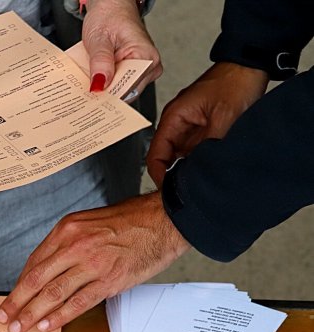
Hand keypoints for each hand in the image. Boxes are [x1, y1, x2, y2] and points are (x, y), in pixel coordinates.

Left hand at [0, 192, 189, 331]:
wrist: (162, 221)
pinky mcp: (109, 281)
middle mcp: (75, 246)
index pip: (34, 263)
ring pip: (53, 293)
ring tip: (19, 328)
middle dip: (16, 303)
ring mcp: (92, 264)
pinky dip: (59, 317)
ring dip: (32, 314)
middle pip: (36, 280)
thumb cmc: (128, 222)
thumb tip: (47, 271)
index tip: (10, 300)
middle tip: (4, 319)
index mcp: (66, 230)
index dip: (19, 286)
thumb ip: (66, 245)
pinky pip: (78, 303)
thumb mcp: (87, 223)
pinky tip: (46, 326)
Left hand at [82, 0, 161, 94]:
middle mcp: (149, 65)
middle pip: (125, 91)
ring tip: (90, 83)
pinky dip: (105, 83)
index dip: (110, 97)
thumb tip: (99, 85)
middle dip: (105, 93)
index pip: (129, 88)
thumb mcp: (99, 39)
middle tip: (86, 94)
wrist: (112, 5)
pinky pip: (119, 83)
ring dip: (104, 88)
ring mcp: (143, 70)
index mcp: (146, 57)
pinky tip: (95, 79)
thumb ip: (100, 62)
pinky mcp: (133, 71)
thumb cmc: (109, 16)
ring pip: (121, 89)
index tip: (93, 102)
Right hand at [146, 62, 268, 184]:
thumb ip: (208, 147)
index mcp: (174, 117)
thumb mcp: (224, 118)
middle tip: (187, 190)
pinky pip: (193, 150)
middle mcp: (177, 123)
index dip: (159, 174)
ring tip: (198, 180)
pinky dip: (197, 161)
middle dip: (173, 174)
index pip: (155, 154)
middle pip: (165, 157)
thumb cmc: (235, 82)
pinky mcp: (201, 128)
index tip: (170, 190)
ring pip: (180, 156)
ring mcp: (189, 126)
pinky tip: (207, 168)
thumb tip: (200, 170)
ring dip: (187, 168)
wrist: (250, 66)